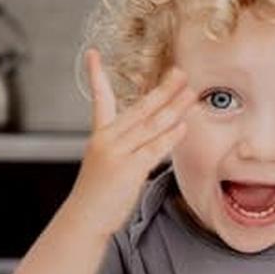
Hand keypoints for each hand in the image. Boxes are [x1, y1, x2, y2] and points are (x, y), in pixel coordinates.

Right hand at [68, 48, 195, 237]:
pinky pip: (153, 149)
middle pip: (139, 108)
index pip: (99, 100)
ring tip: (190, 94)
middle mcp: (107, 140)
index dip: (96, 76)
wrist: (83, 219)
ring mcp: (117, 154)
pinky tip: (182, 126)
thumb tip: (151, 137)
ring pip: (150, 125)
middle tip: (180, 73)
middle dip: (163, 90)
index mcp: (100, 136)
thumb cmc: (97, 195)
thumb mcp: (104, 164)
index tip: (93, 54)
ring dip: (173, 108)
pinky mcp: (127, 170)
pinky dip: (169, 137)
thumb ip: (125, 147)